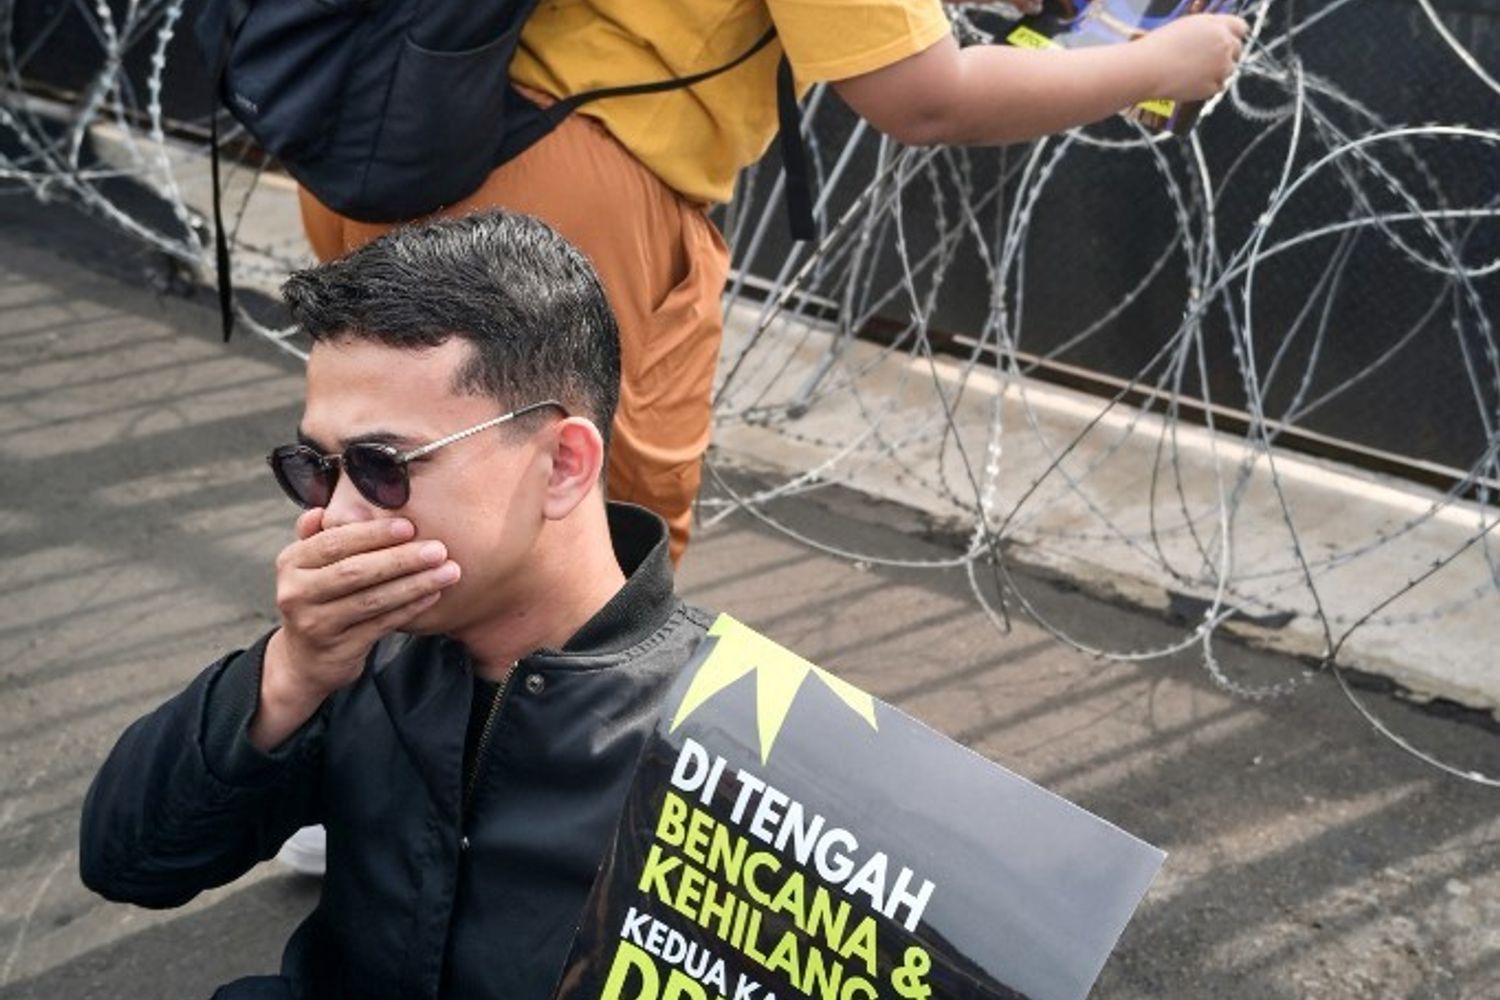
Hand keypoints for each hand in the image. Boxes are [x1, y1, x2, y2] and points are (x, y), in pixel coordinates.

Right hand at [265, 510, 460, 707]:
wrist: (306, 658)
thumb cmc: (319, 597)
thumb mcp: (310, 565)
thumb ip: (319, 535)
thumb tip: (326, 507)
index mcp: (291, 562)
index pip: (334, 542)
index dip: (373, 534)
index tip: (409, 526)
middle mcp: (296, 593)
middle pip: (355, 571)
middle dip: (401, 559)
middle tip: (438, 549)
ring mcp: (316, 624)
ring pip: (372, 600)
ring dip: (414, 584)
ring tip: (448, 571)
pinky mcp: (338, 649)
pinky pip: (381, 624)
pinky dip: (409, 608)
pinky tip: (433, 594)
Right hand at [1139, 14, 1247, 101]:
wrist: (1148, 69)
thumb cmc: (1160, 46)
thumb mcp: (1187, 26)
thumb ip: (1209, 29)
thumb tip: (1218, 36)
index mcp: (1217, 25)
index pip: (1241, 27)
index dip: (1233, 34)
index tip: (1226, 41)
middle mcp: (1224, 44)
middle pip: (1237, 50)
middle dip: (1226, 54)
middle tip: (1208, 59)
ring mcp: (1221, 67)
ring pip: (1229, 70)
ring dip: (1217, 71)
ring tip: (1193, 72)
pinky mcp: (1213, 86)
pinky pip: (1217, 86)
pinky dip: (1207, 86)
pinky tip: (1190, 82)